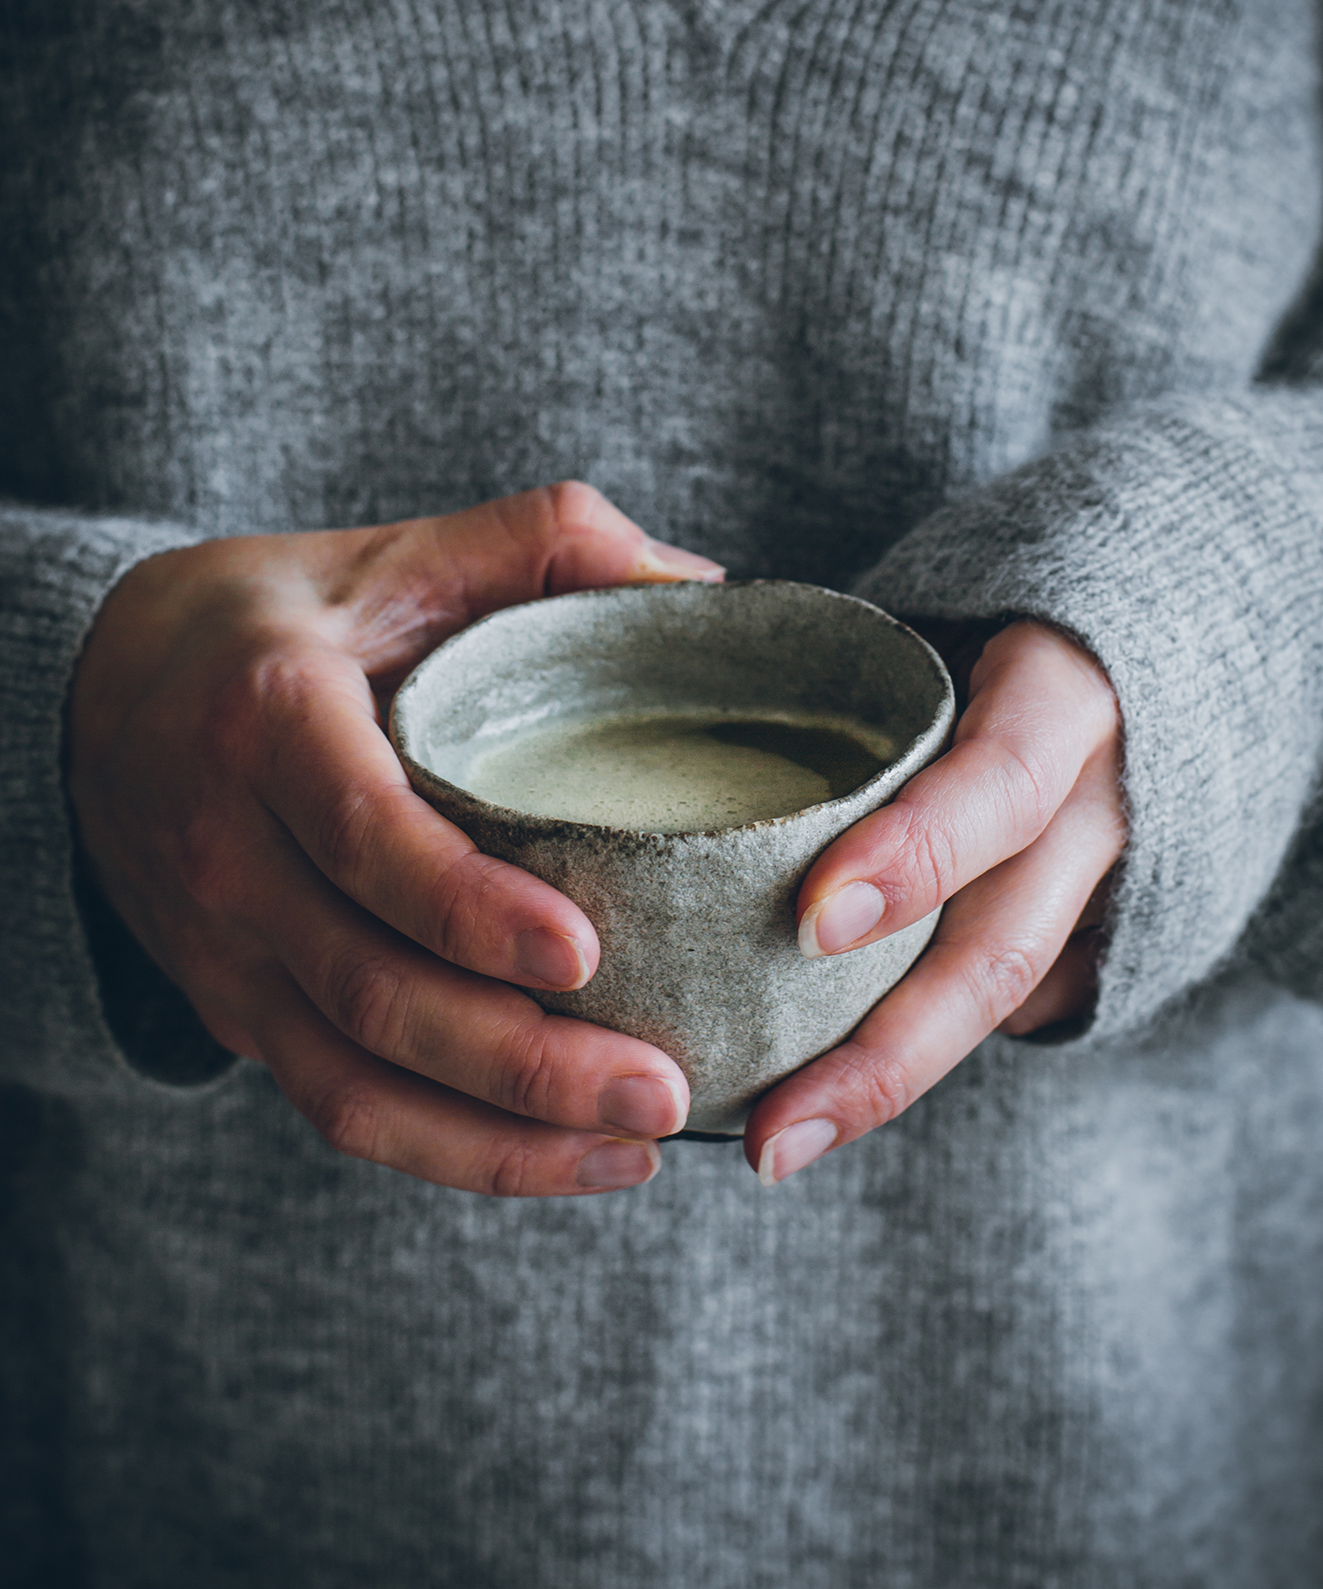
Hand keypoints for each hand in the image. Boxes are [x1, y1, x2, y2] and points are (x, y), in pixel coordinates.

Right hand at [68, 483, 721, 1195]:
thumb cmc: (273, 624)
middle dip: (524, 1063)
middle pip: (374, 992)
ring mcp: (227, 948)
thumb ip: (542, 542)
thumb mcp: (391, 555)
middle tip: (661, 1088)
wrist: (98, 692)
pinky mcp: (238, 1008)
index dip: (471, 909)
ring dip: (499, 1139)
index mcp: (272, 723)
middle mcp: (231, 853)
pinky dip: (447, 1151)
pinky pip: (338, 1105)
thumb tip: (700, 587)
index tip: (585, 952)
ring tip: (635, 1149)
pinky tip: (555, 1156)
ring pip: (356, 1082)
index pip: (369, 839)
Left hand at [746, 619, 1124, 1183]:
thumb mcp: (943, 622)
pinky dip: (900, 1061)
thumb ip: (835, 654)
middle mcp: (1094, 810)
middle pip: (1001, 950)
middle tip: (771, 1129)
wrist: (1112, 682)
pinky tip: (810, 1106)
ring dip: (883, 1087)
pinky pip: (991, 1015)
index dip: (920, 855)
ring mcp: (1098, 892)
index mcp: (1062, 699)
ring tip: (774, 1146)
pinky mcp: (1084, 949)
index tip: (811, 923)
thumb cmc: (979, 644)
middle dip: (886, 1053)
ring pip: (996, 1008)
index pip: (1004, 780)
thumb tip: (657, 637)